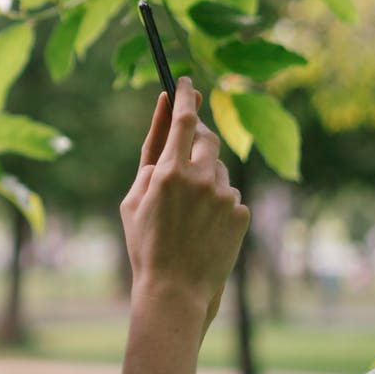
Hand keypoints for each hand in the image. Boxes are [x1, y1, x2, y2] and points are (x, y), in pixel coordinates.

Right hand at [121, 77, 250, 307]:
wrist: (176, 290)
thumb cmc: (146, 246)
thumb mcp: (132, 201)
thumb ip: (150, 163)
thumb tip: (166, 128)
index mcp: (169, 172)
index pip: (183, 120)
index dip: (186, 96)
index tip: (186, 83)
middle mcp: (201, 179)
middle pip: (207, 139)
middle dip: (198, 140)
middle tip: (186, 156)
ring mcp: (225, 196)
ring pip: (219, 171)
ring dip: (207, 181)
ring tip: (190, 215)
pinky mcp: (242, 214)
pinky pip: (231, 197)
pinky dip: (219, 206)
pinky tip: (205, 229)